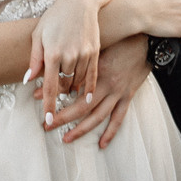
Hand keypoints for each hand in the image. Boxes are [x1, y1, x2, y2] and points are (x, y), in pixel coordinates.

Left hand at [25, 0, 102, 123]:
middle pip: (64, 85)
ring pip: (77, 81)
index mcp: (52, 52)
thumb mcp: (39, 34)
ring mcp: (84, 54)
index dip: (49, 104)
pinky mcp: (95, 51)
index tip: (48, 119)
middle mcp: (69, 55)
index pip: (49, 85)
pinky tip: (86, 97)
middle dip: (59, 95)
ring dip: (71, 90)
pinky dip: (88, 88)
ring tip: (67, 94)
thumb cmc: (55, 17)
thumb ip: (34, 59)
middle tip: (54, 104)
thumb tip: (27, 79)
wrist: (80, 2)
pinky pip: (92, 75)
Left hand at [49, 33, 150, 148]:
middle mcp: (106, 83)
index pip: (69, 85)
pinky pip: (119, 117)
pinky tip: (102, 144)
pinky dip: (110, 132)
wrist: (144, 38)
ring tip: (67, 138)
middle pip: (81, 106)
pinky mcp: (128, 95)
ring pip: (98, 115)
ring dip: (82, 129)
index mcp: (95, 67)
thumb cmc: (116, 35)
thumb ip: (74, 51)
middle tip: (47, 126)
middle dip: (63, 118)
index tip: (36, 99)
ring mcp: (118, 91)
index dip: (51, 92)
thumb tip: (48, 61)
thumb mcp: (91, 40)